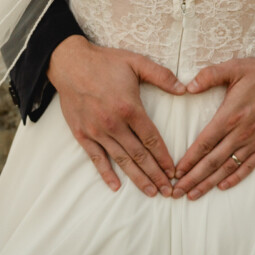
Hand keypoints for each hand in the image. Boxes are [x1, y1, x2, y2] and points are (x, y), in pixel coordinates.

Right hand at [47, 35, 185, 196]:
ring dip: (137, 178)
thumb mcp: (136, 62)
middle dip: (156, 175)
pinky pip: (96, 158)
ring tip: (150, 192)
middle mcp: (114, 124)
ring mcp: (97, 131)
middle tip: (168, 191)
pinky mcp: (82, 134)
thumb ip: (162, 76)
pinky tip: (116, 186)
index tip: (174, 171)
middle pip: (139, 155)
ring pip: (121, 160)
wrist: (70, 63)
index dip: (164, 157)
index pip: (152, 139)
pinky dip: (106, 173)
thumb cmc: (105, 62)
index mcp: (130, 108)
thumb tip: (184, 89)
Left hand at [171, 57, 254, 199]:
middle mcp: (241, 133)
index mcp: (230, 115)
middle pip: (212, 161)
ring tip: (194, 195)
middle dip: (193, 178)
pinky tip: (222, 187)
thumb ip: (209, 76)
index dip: (189, 160)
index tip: (176, 172)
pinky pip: (248, 166)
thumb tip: (188, 87)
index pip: (204, 143)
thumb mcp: (234, 67)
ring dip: (209, 183)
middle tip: (177, 192)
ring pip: (228, 168)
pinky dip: (235, 178)